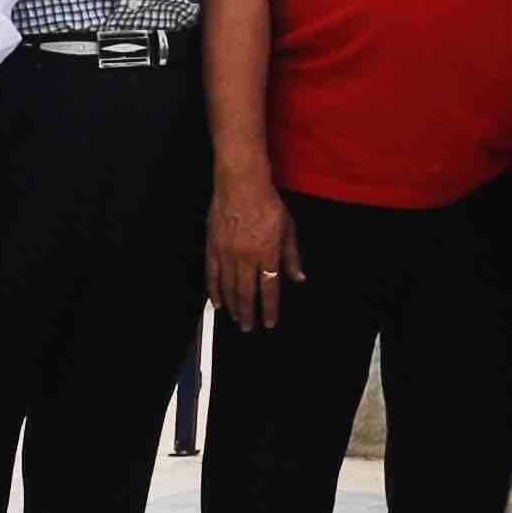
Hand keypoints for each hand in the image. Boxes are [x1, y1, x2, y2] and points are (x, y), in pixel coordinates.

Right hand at [210, 166, 301, 327]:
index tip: (270, 322)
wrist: (241, 184)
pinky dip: (214, 290)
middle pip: (247, 293)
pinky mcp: (213, 247)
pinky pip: (212, 275)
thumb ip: (292, 256)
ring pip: (229, 288)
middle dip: (249, 314)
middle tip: (248, 328)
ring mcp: (227, 253)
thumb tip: (298, 278)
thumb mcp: (288, 228)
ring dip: (233, 306)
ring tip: (236, 318)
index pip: (269, 289)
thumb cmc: (267, 203)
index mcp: (267, 253)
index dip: (270, 308)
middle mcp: (246, 257)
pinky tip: (217, 302)